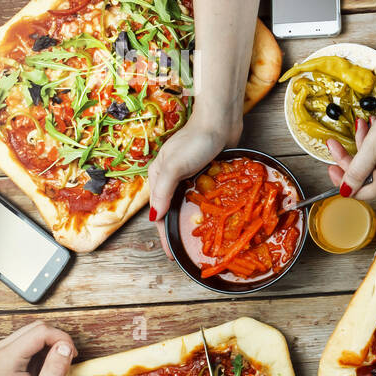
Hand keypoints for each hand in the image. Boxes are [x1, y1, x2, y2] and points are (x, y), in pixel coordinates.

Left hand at [0, 321, 76, 375]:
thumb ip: (56, 368)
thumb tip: (66, 346)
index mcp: (4, 360)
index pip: (40, 332)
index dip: (62, 339)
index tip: (73, 356)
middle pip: (37, 328)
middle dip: (58, 340)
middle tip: (67, 359)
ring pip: (33, 331)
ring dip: (50, 343)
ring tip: (55, 364)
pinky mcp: (1, 352)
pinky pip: (28, 339)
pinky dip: (42, 348)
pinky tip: (44, 364)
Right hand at [147, 111, 240, 256]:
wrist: (220, 121)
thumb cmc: (196, 141)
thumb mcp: (175, 167)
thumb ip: (164, 191)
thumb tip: (155, 217)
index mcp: (158, 177)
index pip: (158, 213)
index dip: (163, 234)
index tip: (171, 254)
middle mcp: (171, 178)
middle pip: (171, 210)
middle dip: (176, 231)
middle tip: (186, 250)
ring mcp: (188, 176)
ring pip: (187, 204)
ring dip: (191, 220)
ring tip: (199, 239)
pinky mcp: (205, 173)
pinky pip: (202, 196)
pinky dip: (205, 208)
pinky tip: (213, 218)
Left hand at [327, 86, 375, 199]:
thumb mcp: (373, 145)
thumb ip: (356, 171)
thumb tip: (345, 191)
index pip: (359, 192)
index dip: (341, 179)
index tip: (330, 165)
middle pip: (367, 178)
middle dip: (353, 157)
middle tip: (339, 141)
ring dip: (366, 148)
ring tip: (363, 126)